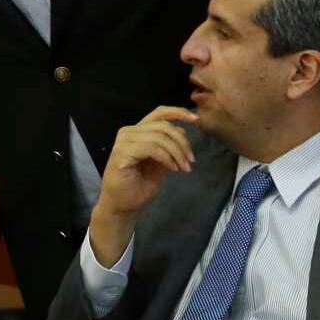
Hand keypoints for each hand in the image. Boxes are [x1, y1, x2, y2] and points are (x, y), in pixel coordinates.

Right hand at [89, 107, 196, 267]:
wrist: (123, 207)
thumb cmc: (139, 186)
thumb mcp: (161, 163)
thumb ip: (169, 146)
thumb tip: (183, 130)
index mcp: (138, 131)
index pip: (160, 113)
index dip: (179, 112)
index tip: (196, 120)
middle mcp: (129, 132)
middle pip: (163, 125)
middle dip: (182, 142)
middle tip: (191, 161)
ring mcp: (124, 141)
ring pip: (159, 137)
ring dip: (177, 152)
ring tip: (184, 168)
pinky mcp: (122, 153)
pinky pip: (152, 148)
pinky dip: (166, 157)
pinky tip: (172, 169)